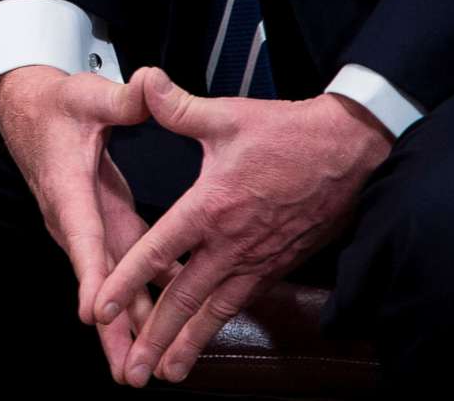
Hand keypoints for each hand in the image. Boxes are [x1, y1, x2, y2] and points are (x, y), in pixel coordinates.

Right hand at [0, 65, 157, 381]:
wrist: (29, 111)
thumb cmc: (57, 102)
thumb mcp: (86, 94)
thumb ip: (121, 98)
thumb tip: (150, 83)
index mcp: (68, 187)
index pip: (82, 234)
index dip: (91, 274)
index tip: (96, 313)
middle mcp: (74, 219)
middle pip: (95, 281)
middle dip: (110, 329)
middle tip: (126, 373)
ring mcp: (89, 228)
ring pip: (109, 286)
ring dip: (124, 329)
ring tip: (141, 373)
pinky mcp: (103, 229)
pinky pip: (123, 273)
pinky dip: (140, 304)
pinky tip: (163, 333)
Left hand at [93, 67, 391, 386]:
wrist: (352, 152)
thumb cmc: (287, 133)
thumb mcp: (226, 116)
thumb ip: (177, 106)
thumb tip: (142, 82)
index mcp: (211, 208)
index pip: (159, 252)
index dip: (126, 281)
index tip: (101, 307)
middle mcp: (232, 243)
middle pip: (184, 298)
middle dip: (155, 336)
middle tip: (133, 372)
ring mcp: (257, 259)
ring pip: (215, 310)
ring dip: (189, 343)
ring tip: (166, 375)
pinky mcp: (277, 263)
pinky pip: (241, 300)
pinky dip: (219, 322)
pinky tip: (204, 339)